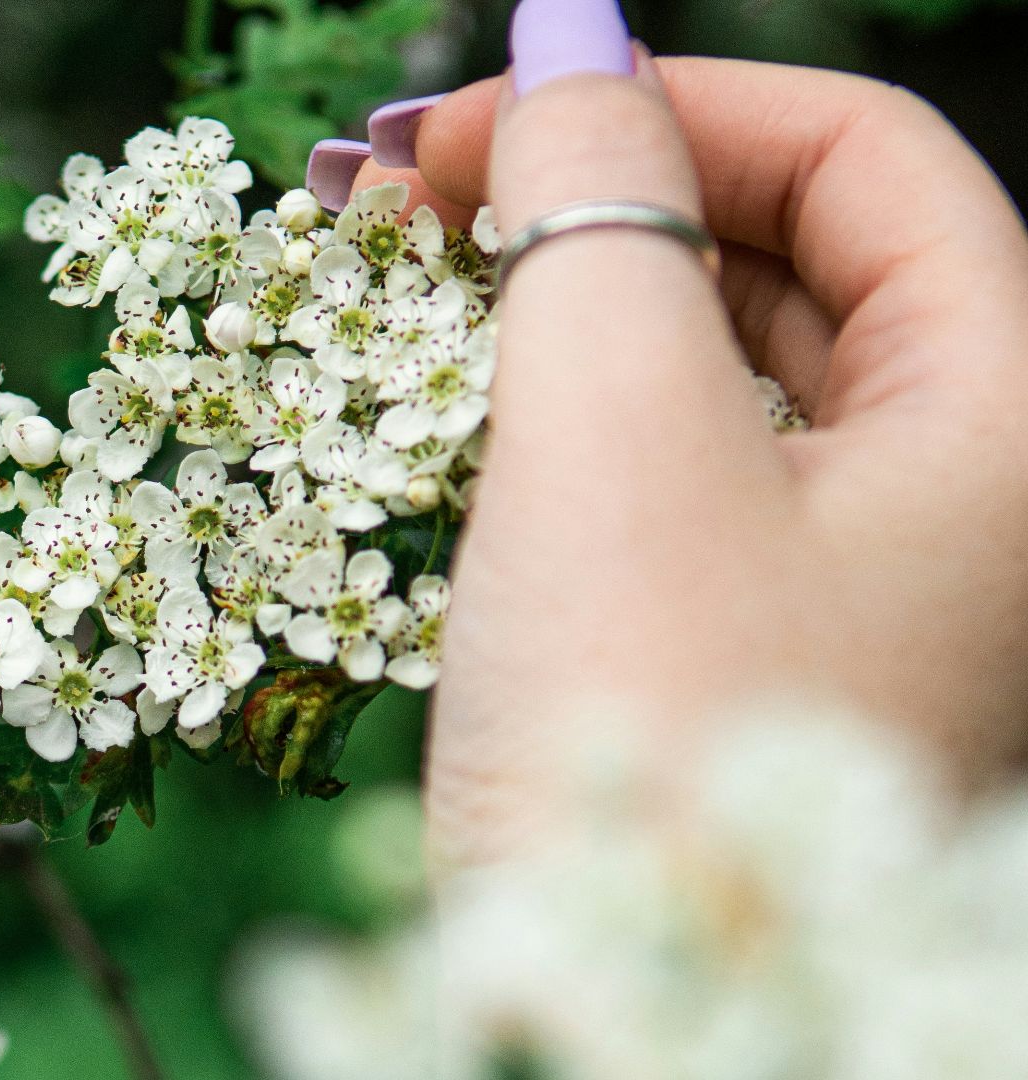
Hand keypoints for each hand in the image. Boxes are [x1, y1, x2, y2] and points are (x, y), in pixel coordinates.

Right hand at [325, 0, 1027, 864]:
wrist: (614, 1045)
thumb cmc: (647, 745)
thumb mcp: (615, 439)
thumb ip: (592, 210)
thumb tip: (561, 35)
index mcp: (1009, 423)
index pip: (870, 161)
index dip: (674, 101)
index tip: (480, 117)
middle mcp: (965, 500)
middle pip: (800, 258)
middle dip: (604, 196)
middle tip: (411, 193)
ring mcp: (861, 590)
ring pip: (728, 370)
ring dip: (571, 303)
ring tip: (409, 284)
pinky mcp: (750, 660)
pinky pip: (678, 480)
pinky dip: (571, 416)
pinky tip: (461, 411)